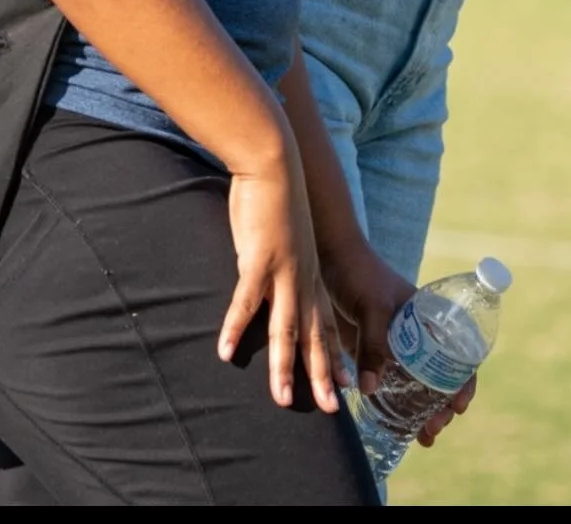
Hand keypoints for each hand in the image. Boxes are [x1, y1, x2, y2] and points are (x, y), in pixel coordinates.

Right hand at [218, 143, 345, 412]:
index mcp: (310, 271)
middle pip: (314, 335)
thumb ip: (278, 257)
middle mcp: (303, 277)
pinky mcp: (259, 259)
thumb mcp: (284, 233)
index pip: (327, 321)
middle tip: (330, 409)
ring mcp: (283, 271)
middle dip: (322, 374)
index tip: (346, 383)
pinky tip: (225, 352)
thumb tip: (265, 271)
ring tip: (282, 400)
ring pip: (285, 329)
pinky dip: (235, 328)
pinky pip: (246, 303)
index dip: (335, 353)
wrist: (274, 162)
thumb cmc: (274, 193)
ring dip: (283, 367)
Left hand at [323, 238, 474, 451]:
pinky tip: (392, 425)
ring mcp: (395, 346)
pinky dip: (394, 406)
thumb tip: (372, 389)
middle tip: (433, 429)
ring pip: (416, 385)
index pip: (458, 353)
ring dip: (421, 412)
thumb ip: (373, 345)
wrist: (329, 258)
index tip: (458, 405)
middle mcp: (417, 335)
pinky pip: (389, 384)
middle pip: (440, 377)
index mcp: (428, 319)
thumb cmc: (359, 273)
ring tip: (422, 437)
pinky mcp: (372, 353)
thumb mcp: (372, 306)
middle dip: (442, 406)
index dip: (463, 381)